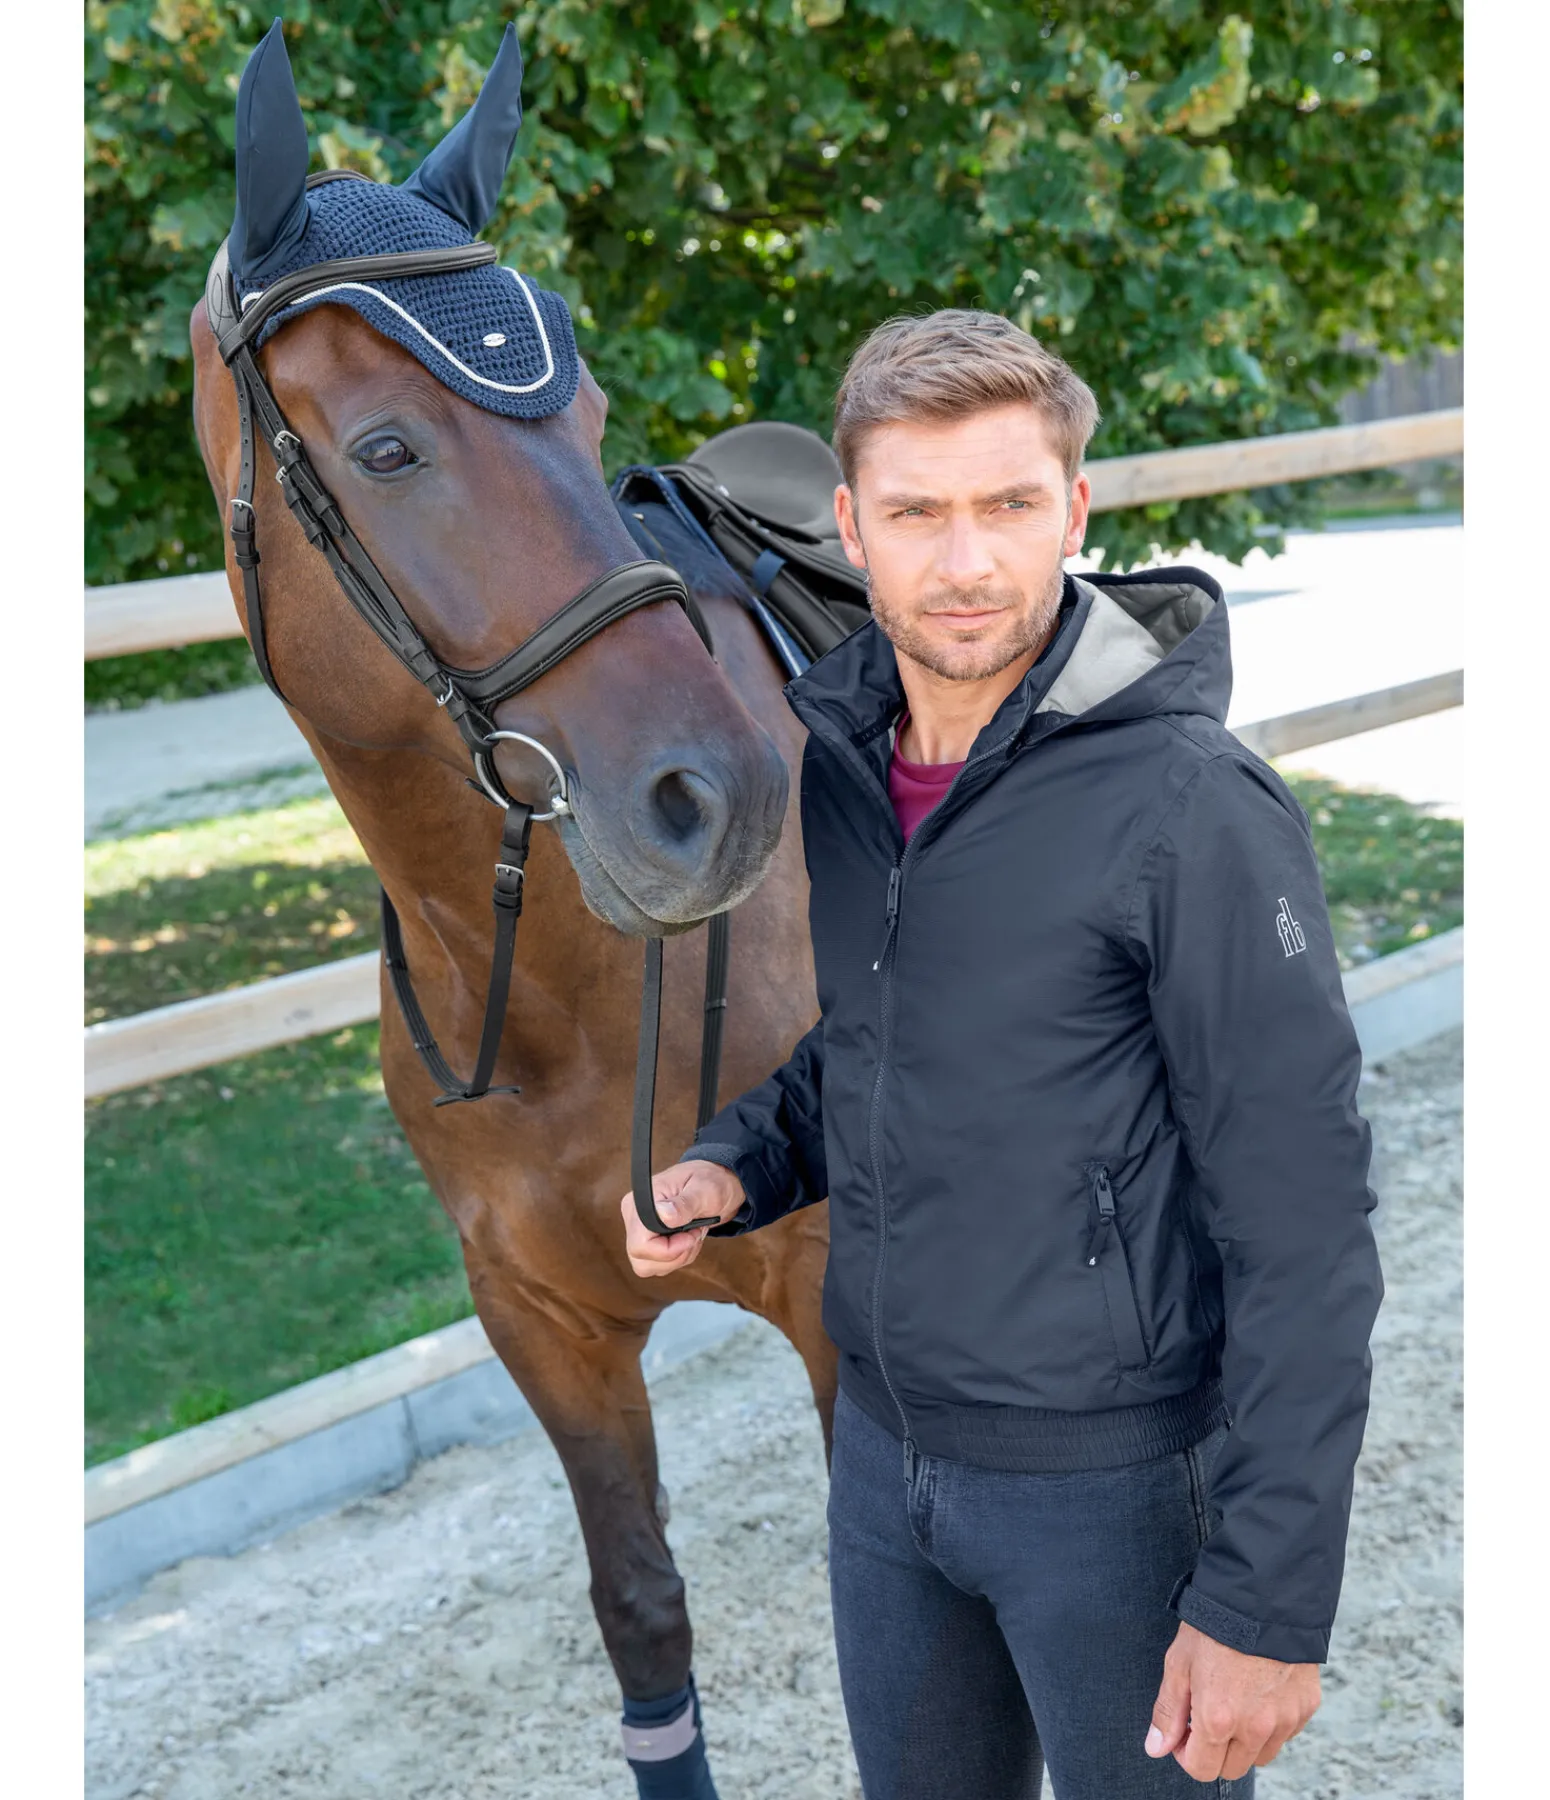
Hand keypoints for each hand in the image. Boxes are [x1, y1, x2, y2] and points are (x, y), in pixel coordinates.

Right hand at [620, 1160, 746, 1278]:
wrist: (718, 1185)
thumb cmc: (710, 1181)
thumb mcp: (704, 1190)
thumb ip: (684, 1204)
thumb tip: (664, 1214)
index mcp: (640, 1201)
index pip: (639, 1244)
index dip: (667, 1249)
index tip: (691, 1234)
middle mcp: (634, 1217)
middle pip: (641, 1259)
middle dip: (675, 1255)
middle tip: (694, 1234)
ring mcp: (640, 1231)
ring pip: (649, 1266)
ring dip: (679, 1257)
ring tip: (693, 1234)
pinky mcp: (650, 1242)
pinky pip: (659, 1265)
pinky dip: (679, 1258)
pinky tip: (689, 1238)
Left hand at [1146, 1621, 1319, 1781]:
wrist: (1265, 1595)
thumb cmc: (1216, 1625)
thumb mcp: (1179, 1662)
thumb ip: (1168, 1710)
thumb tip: (1156, 1748)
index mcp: (1218, 1719)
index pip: (1202, 1769)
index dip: (1186, 1754)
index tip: (1184, 1731)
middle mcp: (1255, 1728)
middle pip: (1231, 1769)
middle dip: (1214, 1751)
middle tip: (1206, 1715)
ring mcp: (1285, 1720)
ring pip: (1260, 1755)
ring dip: (1244, 1741)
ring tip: (1233, 1701)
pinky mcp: (1306, 1708)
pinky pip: (1285, 1734)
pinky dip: (1270, 1724)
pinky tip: (1259, 1692)